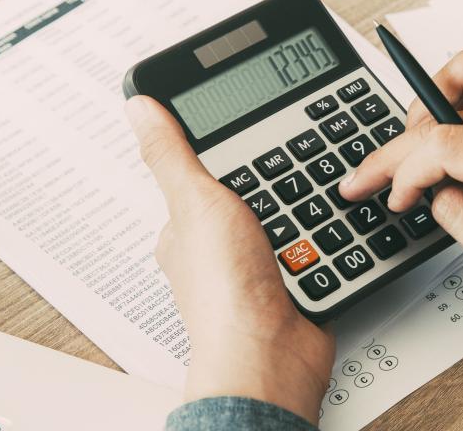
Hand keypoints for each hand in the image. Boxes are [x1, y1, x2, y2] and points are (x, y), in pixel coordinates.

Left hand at [125, 96, 333, 423]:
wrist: (272, 353)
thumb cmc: (224, 293)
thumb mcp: (196, 203)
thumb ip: (172, 155)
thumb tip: (140, 109)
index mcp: (185, 228)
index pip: (203, 173)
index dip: (227, 152)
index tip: (250, 136)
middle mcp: (217, 248)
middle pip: (251, 192)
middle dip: (273, 181)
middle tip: (288, 170)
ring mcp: (255, 265)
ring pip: (285, 215)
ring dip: (300, 208)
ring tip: (308, 198)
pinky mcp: (290, 278)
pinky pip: (312, 241)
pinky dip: (320, 234)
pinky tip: (323, 226)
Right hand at [340, 50, 462, 333]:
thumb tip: (428, 188)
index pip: (446, 143)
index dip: (403, 171)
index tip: (392, 197)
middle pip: (447, 105)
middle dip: (399, 145)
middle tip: (371, 174)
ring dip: (429, 105)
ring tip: (414, 150)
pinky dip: (457, 96)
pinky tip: (448, 131)